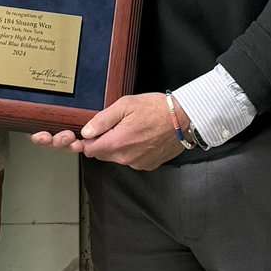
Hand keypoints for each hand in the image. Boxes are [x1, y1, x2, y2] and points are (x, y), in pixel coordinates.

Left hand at [36, 93, 185, 170]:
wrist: (185, 119)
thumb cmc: (156, 109)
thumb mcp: (126, 105)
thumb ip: (103, 119)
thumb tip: (86, 131)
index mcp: (117, 143)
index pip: (90, 149)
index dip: (89, 139)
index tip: (93, 131)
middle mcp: (126, 159)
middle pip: (103, 154)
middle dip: (104, 141)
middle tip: (116, 124)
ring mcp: (138, 164)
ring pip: (118, 156)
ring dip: (118, 145)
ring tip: (132, 128)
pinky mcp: (149, 165)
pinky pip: (132, 159)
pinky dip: (132, 149)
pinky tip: (142, 136)